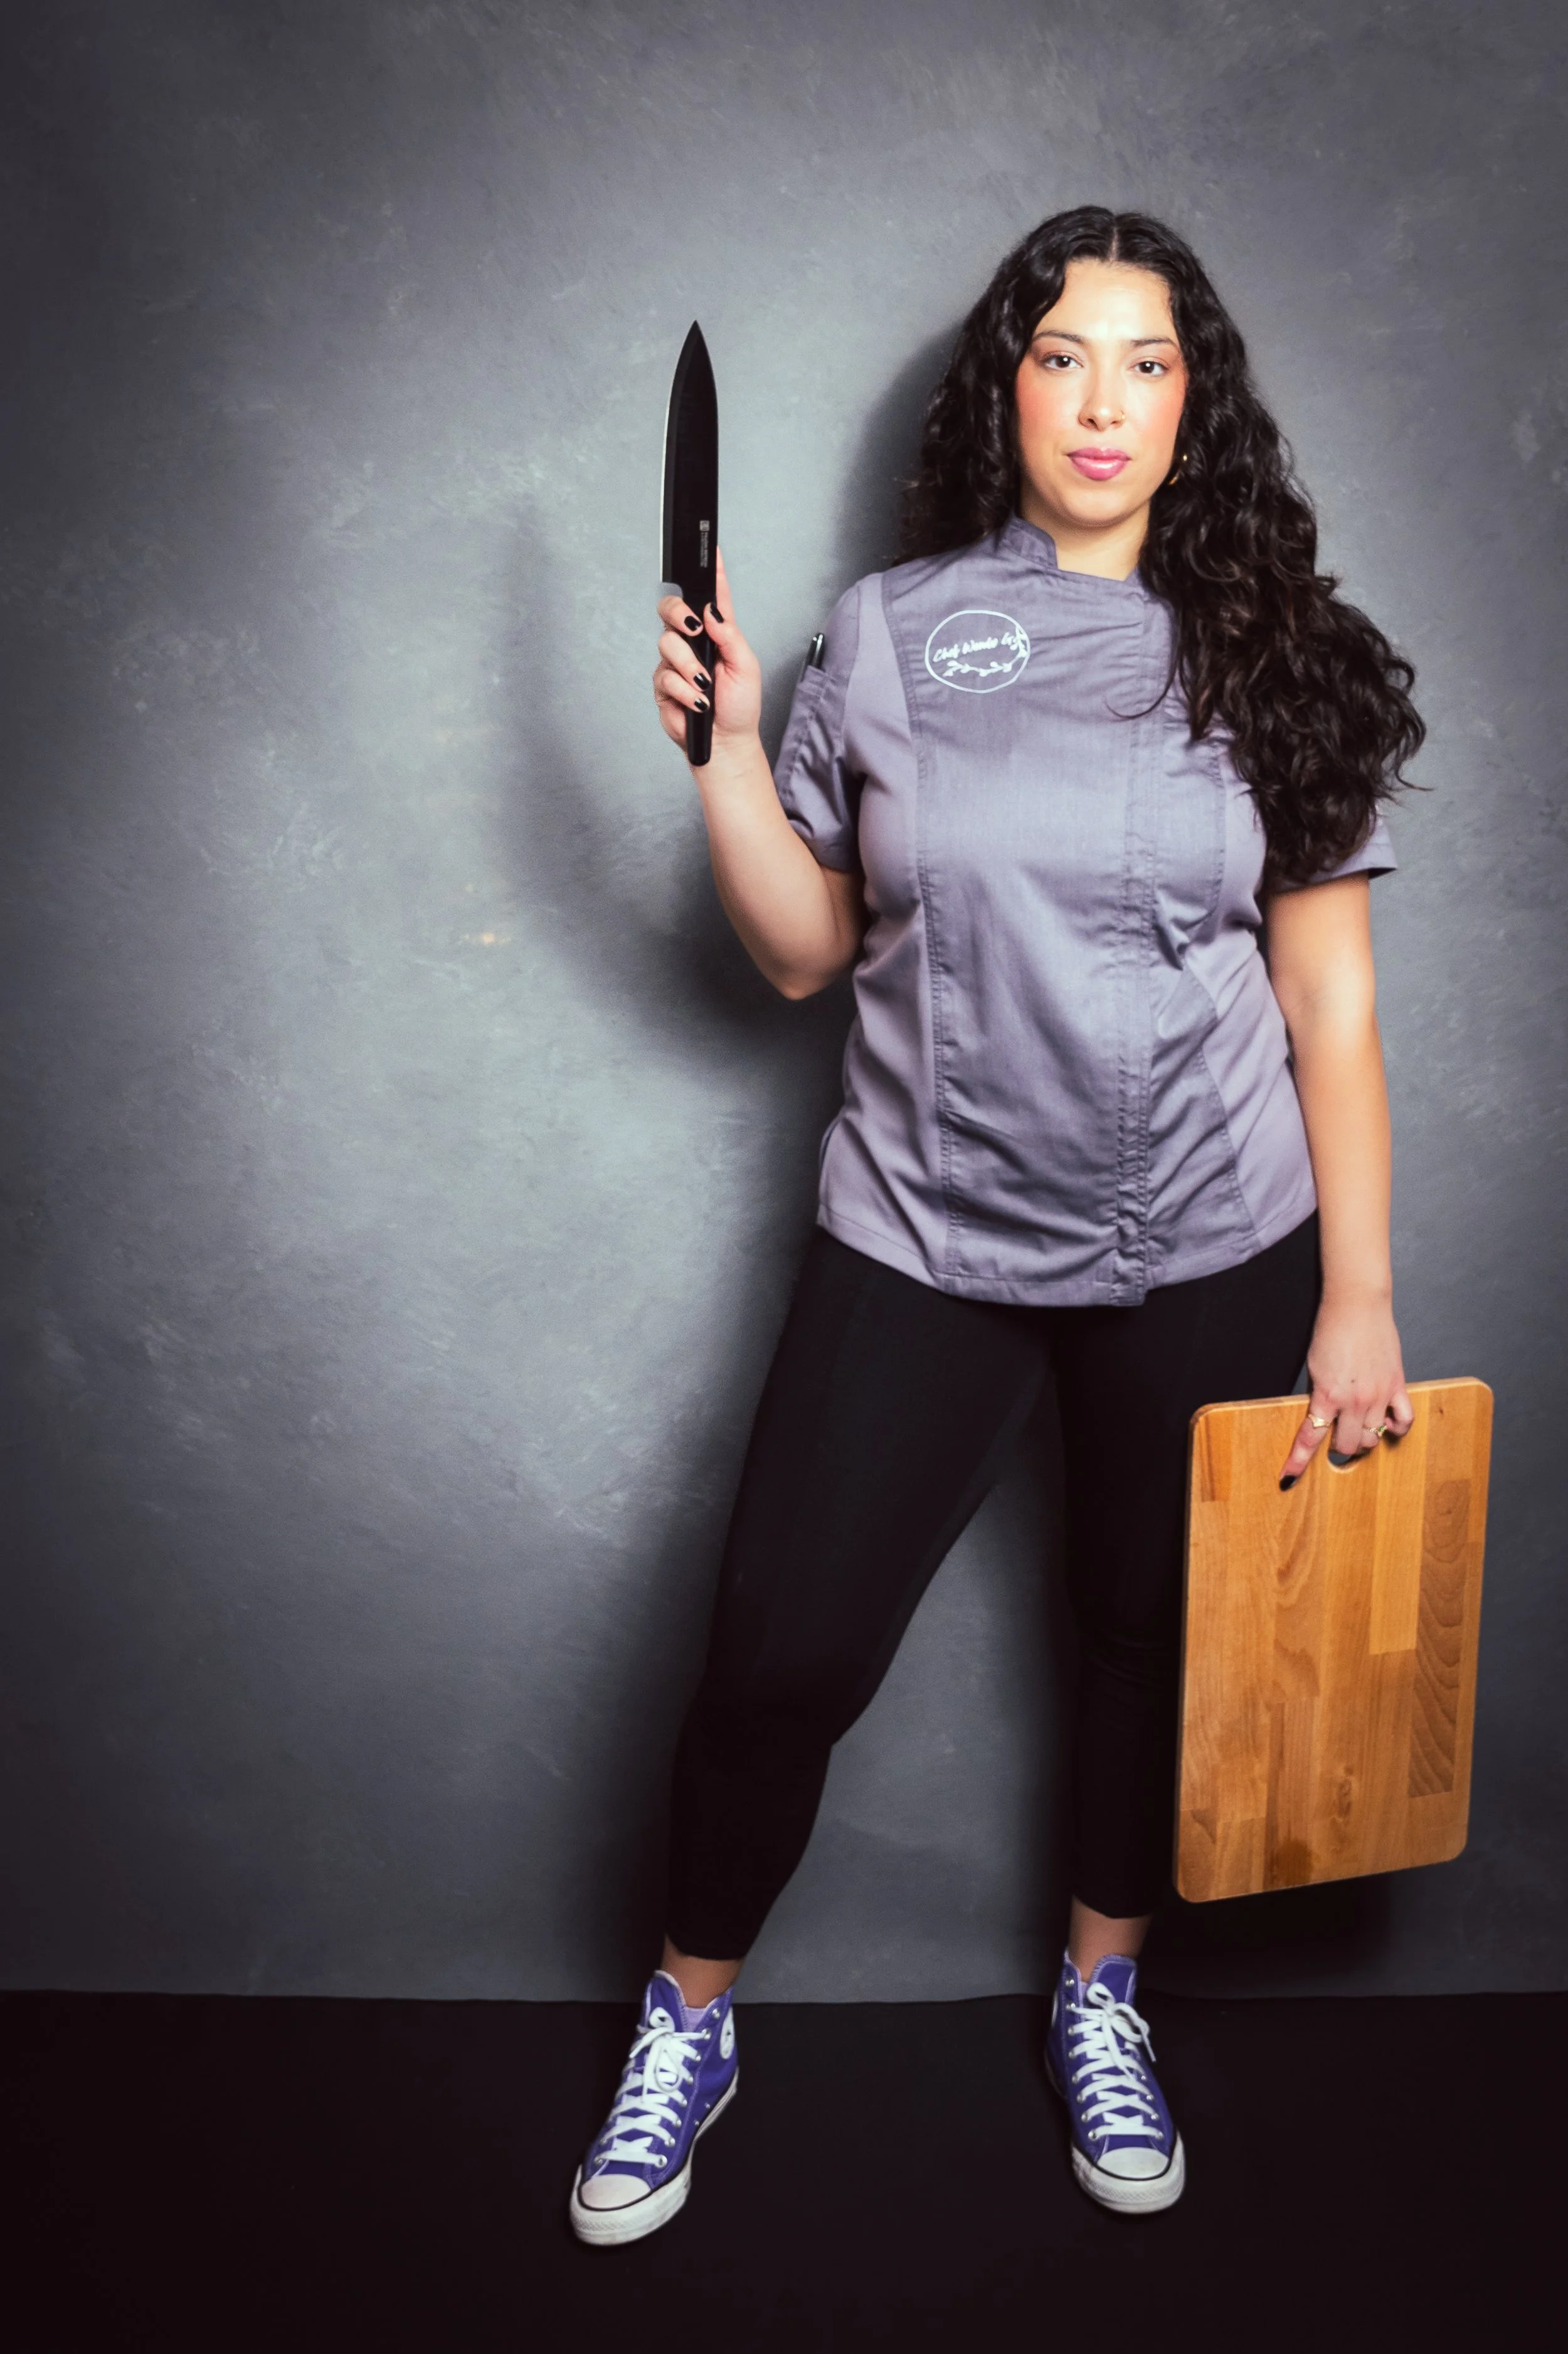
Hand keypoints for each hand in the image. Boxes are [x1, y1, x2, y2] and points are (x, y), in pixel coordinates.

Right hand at [653, 548, 761, 759]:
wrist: (724, 743)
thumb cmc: (740, 706)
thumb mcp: (746, 667)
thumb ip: (729, 636)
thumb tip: (710, 612)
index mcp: (718, 633)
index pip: (713, 597)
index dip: (712, 572)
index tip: (711, 551)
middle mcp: (694, 643)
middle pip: (672, 609)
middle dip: (678, 613)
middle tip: (693, 630)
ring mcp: (676, 662)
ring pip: (667, 644)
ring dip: (688, 667)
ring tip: (705, 686)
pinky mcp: (664, 684)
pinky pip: (664, 676)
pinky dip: (683, 690)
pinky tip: (697, 702)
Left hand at [1279, 1294, 1413, 1485]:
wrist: (1357, 1305)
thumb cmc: (1331, 1330)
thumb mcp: (1314, 1366)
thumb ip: (1320, 1394)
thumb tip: (1322, 1417)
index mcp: (1327, 1395)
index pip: (1311, 1437)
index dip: (1298, 1461)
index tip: (1288, 1477)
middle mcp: (1354, 1401)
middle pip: (1347, 1445)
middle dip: (1338, 1448)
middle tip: (1336, 1440)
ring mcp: (1378, 1395)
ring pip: (1373, 1438)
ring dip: (1363, 1439)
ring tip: (1358, 1429)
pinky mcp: (1397, 1386)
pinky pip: (1403, 1421)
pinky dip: (1396, 1428)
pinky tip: (1388, 1424)